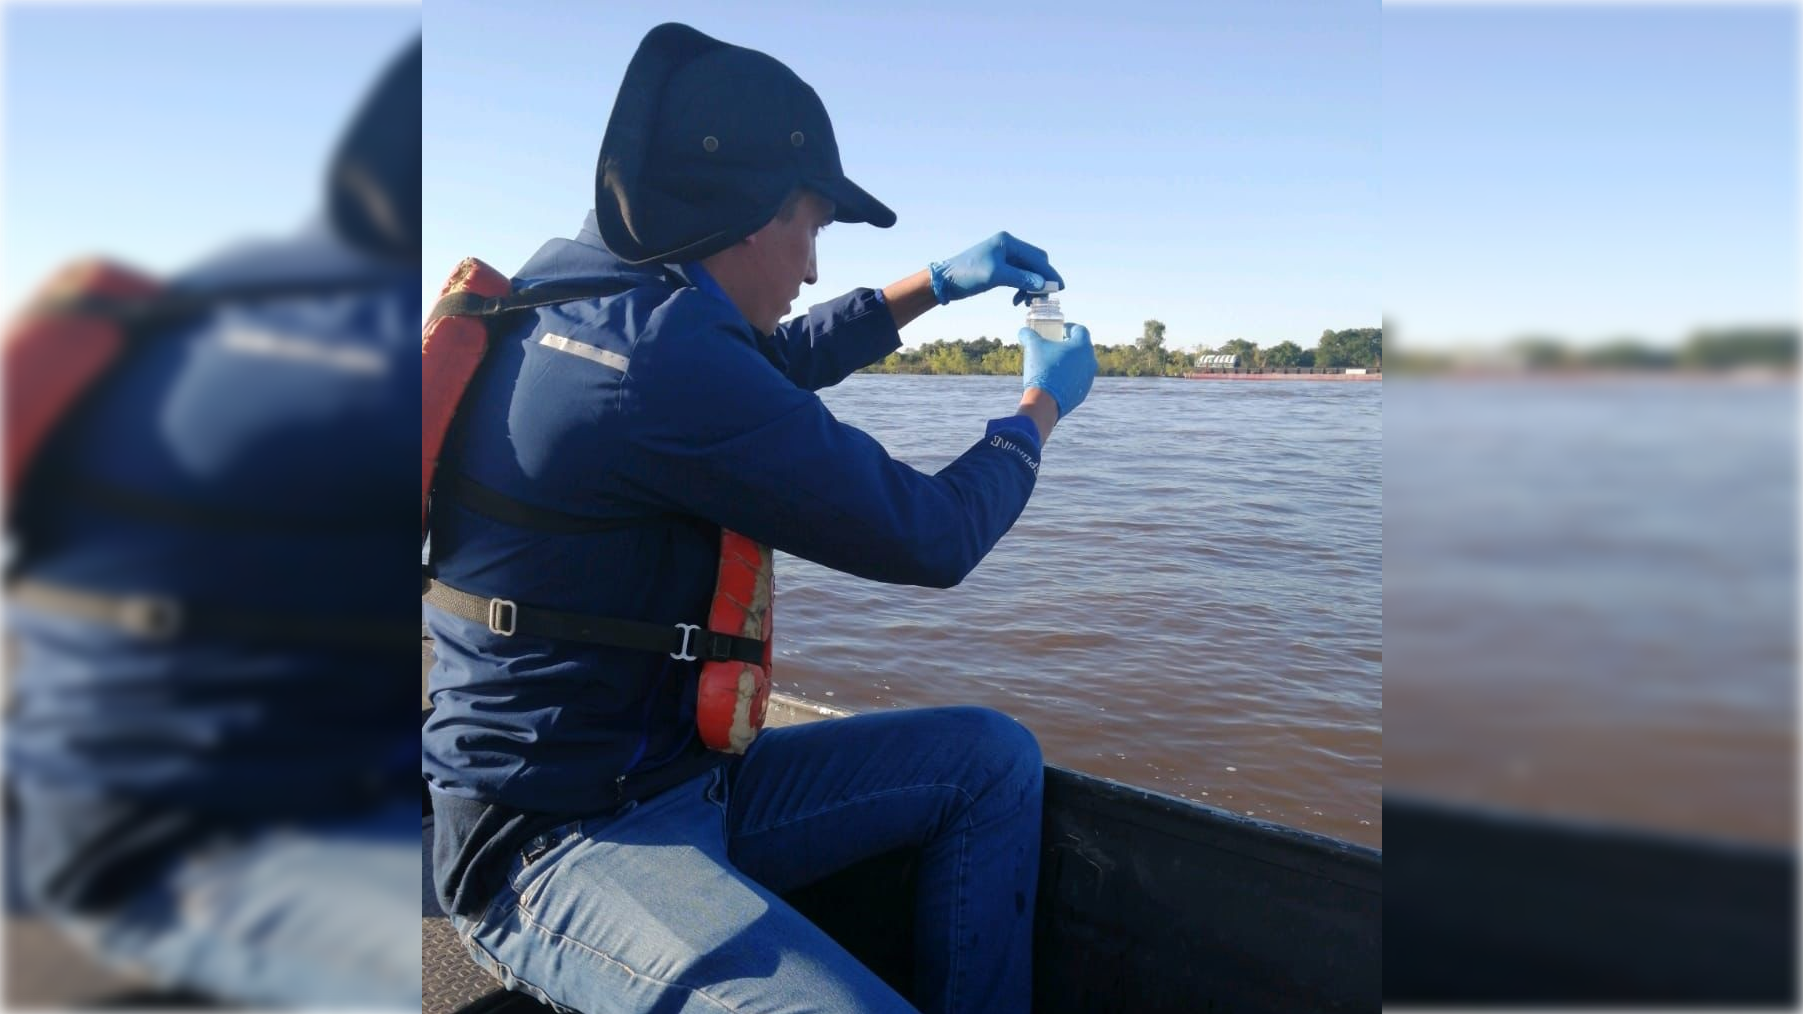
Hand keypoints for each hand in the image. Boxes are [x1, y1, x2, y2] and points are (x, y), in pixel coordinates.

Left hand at [928, 232, 1063, 305]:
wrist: (944, 281)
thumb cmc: (966, 275)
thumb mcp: (994, 276)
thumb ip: (1020, 278)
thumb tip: (1042, 283)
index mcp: (1008, 242)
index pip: (1037, 257)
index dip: (1049, 273)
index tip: (1059, 288)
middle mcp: (1008, 246)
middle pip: (1035, 263)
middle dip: (1041, 281)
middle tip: (1044, 298)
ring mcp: (1004, 256)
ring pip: (1028, 271)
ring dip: (1031, 286)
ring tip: (1028, 302)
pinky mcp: (999, 267)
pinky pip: (1018, 276)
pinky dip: (1022, 288)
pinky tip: (1017, 300)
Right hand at [1019, 323, 1096, 418]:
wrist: (1045, 402)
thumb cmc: (1042, 369)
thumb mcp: (1032, 347)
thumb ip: (1029, 335)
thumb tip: (1024, 331)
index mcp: (1082, 346)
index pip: (1080, 330)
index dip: (1068, 328)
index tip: (1059, 331)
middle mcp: (1090, 362)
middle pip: (1081, 348)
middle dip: (1068, 345)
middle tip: (1055, 346)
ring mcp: (1088, 379)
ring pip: (1080, 365)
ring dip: (1069, 362)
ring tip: (1053, 363)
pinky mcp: (1082, 393)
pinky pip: (1077, 380)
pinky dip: (1068, 376)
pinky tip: (1054, 379)